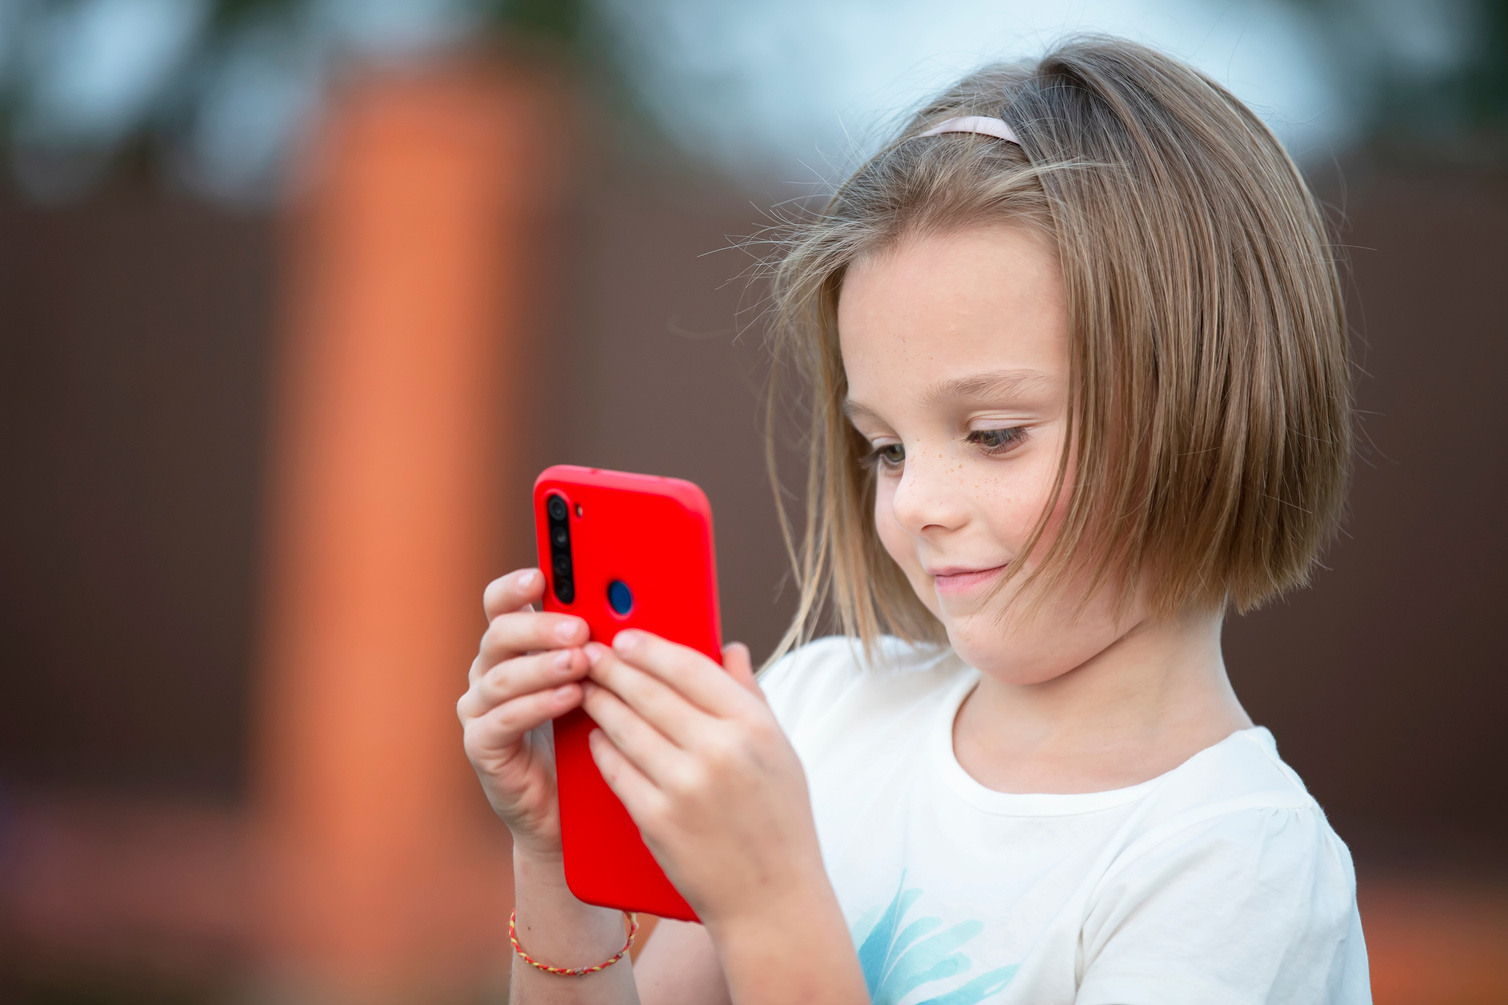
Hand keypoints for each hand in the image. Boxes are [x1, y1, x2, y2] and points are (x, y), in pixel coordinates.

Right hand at [458, 568, 590, 858]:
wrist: (573, 811)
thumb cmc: (593, 737)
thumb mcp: (606, 685)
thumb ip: (616, 650)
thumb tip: (658, 611)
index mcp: (517, 646)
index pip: (503, 603)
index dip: (516, 587)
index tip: (541, 576)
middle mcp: (491, 671)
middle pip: (499, 632)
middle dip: (539, 626)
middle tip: (579, 628)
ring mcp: (481, 709)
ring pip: (501, 675)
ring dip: (542, 665)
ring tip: (580, 663)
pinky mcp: (482, 746)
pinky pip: (503, 719)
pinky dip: (536, 705)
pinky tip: (569, 698)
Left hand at [581, 630, 828, 930]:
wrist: (773, 900)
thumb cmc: (780, 821)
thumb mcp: (781, 752)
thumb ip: (751, 696)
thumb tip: (730, 648)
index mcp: (754, 726)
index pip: (691, 667)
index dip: (651, 647)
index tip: (625, 636)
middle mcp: (719, 751)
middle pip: (649, 692)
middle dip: (612, 668)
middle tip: (590, 654)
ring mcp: (684, 786)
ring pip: (625, 727)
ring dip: (599, 702)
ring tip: (587, 688)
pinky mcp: (656, 820)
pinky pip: (616, 770)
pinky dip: (602, 748)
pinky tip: (596, 736)